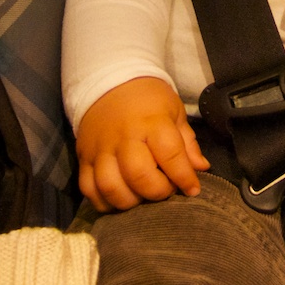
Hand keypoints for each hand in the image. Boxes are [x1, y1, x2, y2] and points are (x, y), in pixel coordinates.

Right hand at [76, 77, 209, 211]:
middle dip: (157, 192)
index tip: (192, 189)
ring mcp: (100, 149)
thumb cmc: (148, 99)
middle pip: (138, 175)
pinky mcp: (83, 157)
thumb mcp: (173, 111)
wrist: (110, 82)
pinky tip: (119, 200)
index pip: (170, 154)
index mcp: (151, 121)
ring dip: (130, 201)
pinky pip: (89, 189)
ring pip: (110, 186)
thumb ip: (187, 141)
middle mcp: (124, 136)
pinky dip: (103, 202)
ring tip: (142, 197)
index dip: (184, 177)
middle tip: (166, 190)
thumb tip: (201, 168)